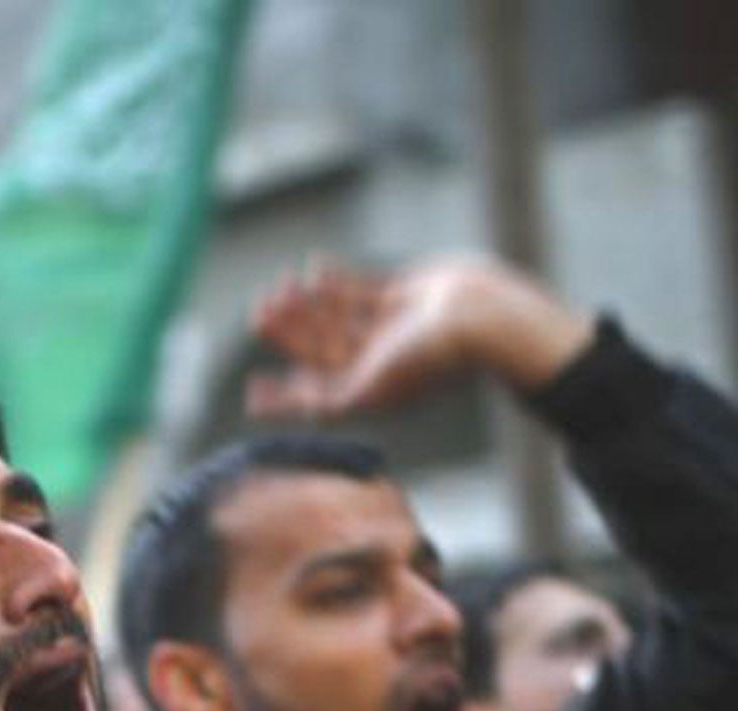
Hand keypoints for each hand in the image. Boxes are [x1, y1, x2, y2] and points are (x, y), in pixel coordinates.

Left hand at [245, 255, 594, 418]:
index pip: (317, 396)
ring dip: (306, 306)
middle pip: (319, 351)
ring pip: (334, 319)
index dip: (284, 398)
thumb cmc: (434, 357)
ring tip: (278, 288)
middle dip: (289, 335)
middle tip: (257, 315)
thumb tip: (306, 415)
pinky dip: (335, 282)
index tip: (253, 392)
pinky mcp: (400, 299)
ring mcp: (387, 330)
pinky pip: (359, 291)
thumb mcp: (380, 385)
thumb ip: (341, 401)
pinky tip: (312, 268)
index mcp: (369, 390)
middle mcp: (376, 363)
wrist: (483, 319)